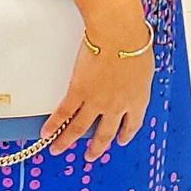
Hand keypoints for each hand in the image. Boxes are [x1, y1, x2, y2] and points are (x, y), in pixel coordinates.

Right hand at [40, 27, 154, 161]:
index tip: (120, 139)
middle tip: (90, 155)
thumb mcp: (144, 66)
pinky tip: (46, 132)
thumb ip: (137, 78)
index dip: (125, 134)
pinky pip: (63, 113)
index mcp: (138, 99)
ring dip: (67, 141)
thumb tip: (135, 77)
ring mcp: (96, 101)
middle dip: (97, 146)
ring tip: (58, 149)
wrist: (119, 35)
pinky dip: (53, 125)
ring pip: (79, 128)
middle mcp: (117, 105)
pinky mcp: (78, 92)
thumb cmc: (135, 42)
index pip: (133, 124)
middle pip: (105, 133)